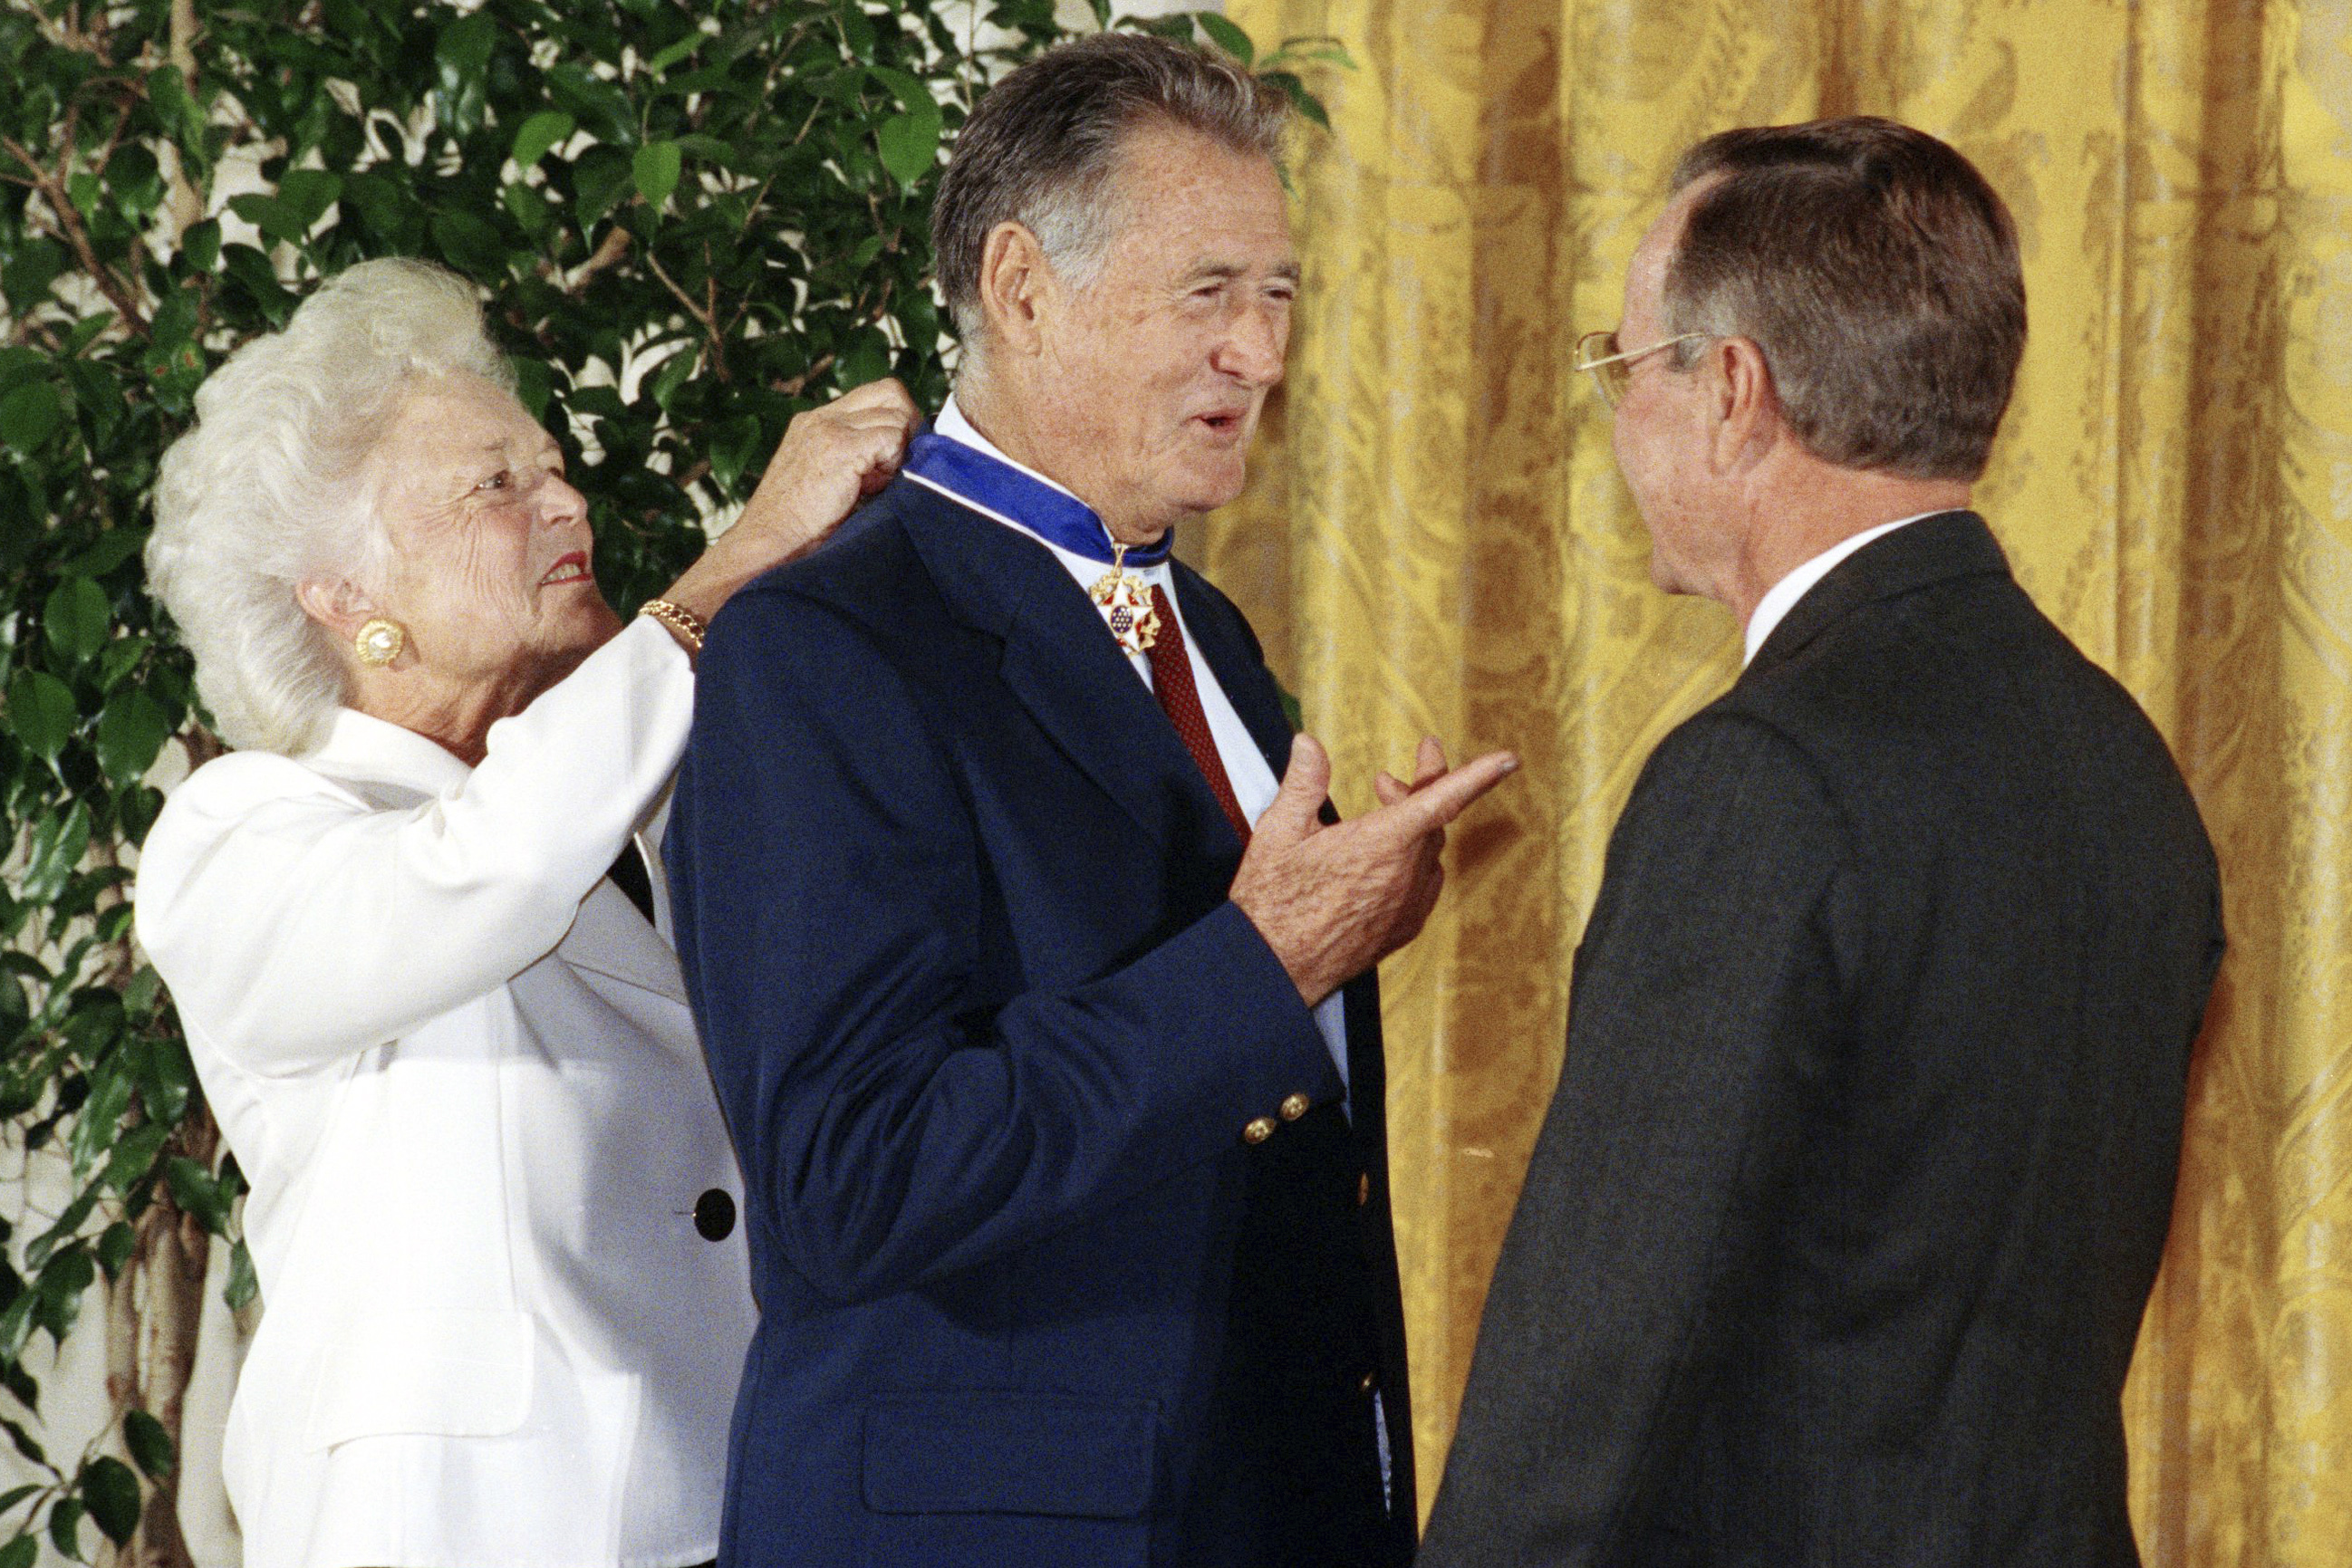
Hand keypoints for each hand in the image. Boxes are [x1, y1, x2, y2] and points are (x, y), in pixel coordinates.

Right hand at [660, 378, 919, 628]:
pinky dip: (890, 465)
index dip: (898, 422)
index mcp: (817, 421)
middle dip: (906, 429)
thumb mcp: (828, 478)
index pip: (878, 395)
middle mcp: (821, 416)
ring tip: (871, 484)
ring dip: (896, 453)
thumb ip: (857, 456)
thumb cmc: (802, 526)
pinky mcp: (839, 446)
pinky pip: (891, 438)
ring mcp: (828, 427)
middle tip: (892, 467)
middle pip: (892, 393)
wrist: (771, 544)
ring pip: (896, 416)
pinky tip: (869, 488)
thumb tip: (905, 451)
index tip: (891, 461)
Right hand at [1229, 734, 1518, 1005]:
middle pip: (1435, 819)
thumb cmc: (1274, 903)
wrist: (1276, 968)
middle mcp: (1404, 875)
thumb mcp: (1279, 832)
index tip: (1508, 759)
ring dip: (1415, 825)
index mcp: (1380, 843)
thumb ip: (1303, 782)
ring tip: (1382, 812)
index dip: (1478, 775)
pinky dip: (1416, 860)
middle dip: (1420, 787)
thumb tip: (1309, 745)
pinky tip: (1389, 858)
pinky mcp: (1404, 928)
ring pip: (1431, 852)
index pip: (1442, 799)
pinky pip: (1426, 883)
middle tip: (1389, 778)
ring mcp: (1408, 905)